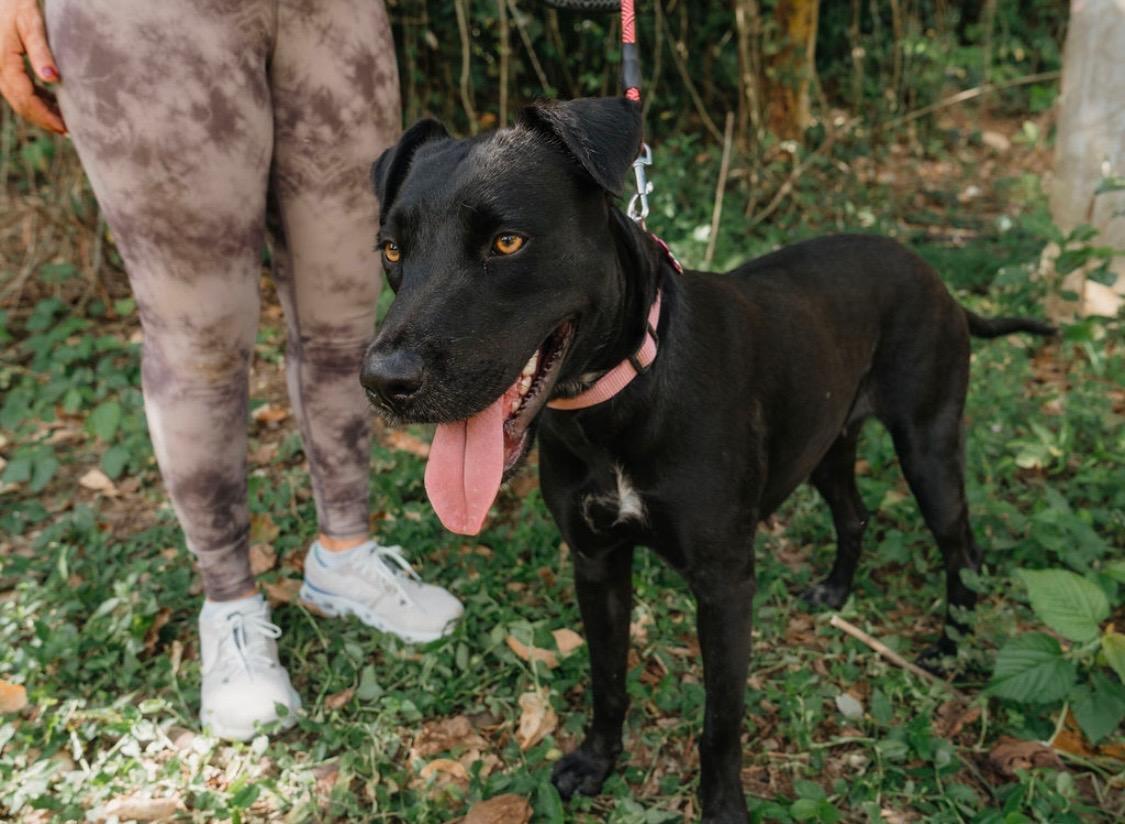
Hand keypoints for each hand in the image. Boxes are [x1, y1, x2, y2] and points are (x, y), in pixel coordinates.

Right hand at [0, 0, 63, 133]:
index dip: (45, 117)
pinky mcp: (4, 66)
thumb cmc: (18, 5)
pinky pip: (18, 89)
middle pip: (21, 104)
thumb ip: (42, 52)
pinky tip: (54, 105)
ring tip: (65, 122)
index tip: (66, 128)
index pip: (26, 99)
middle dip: (44, 120)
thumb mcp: (32, 25)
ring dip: (41, 112)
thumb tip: (52, 79)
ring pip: (19, 99)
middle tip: (69, 132)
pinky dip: (36, 99)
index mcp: (4, 63)